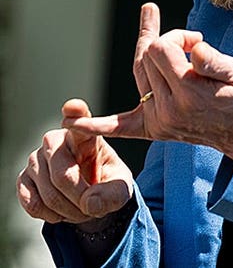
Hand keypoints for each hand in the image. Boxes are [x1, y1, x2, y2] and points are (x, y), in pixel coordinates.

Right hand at [15, 100, 133, 224]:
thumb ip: (113, 195)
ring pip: (49, 194)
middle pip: (63, 174)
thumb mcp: (121, 189)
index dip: (75, 114)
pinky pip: (33, 203)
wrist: (88, 197)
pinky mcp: (22, 179)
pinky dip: (51, 216)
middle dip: (80, 199)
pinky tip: (62, 212)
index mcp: (84, 135)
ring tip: (81, 211)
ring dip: (68, 211)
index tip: (74, 106)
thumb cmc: (108, 184)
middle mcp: (55, 141)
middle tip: (92, 210)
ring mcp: (35, 159)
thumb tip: (91, 203)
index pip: (79, 120)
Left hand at [66, 4, 232, 160]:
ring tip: (162, 33)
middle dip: (168, 44)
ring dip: (150, 55)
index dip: (178, 37)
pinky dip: (93, 124)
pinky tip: (70, 122)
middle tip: (193, 48)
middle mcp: (167, 108)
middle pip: (147, 56)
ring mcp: (157, 120)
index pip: (161, 47)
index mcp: (189, 92)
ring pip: (138, 72)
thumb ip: (215, 61)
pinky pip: (117, 126)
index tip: (197, 41)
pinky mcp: (151, 128)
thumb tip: (193, 47)